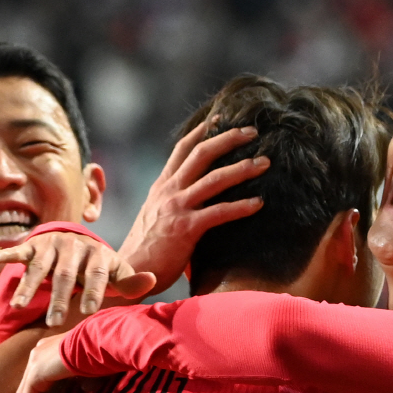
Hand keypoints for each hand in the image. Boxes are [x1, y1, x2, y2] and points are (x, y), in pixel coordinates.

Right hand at [0, 232, 155, 325]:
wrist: (81, 245)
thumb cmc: (102, 269)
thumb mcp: (117, 275)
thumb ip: (130, 282)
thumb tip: (152, 279)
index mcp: (97, 254)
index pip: (95, 274)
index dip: (92, 292)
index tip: (89, 313)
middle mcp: (74, 246)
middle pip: (65, 275)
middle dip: (58, 299)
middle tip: (53, 323)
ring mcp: (52, 245)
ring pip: (39, 268)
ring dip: (28, 287)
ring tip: (20, 308)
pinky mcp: (34, 246)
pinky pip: (18, 251)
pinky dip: (3, 255)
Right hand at [118, 121, 269, 290]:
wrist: (128, 273)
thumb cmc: (144, 253)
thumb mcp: (153, 219)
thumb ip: (171, 206)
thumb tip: (192, 206)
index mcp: (161, 188)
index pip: (181, 150)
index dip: (201, 131)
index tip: (218, 118)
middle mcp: (168, 191)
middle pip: (201, 153)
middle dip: (228, 138)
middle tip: (252, 131)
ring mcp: (177, 208)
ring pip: (215, 179)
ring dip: (242, 168)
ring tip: (264, 163)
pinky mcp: (186, 229)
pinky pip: (219, 212)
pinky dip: (241, 206)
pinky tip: (258, 203)